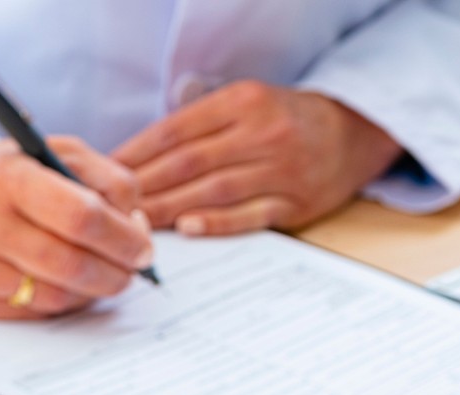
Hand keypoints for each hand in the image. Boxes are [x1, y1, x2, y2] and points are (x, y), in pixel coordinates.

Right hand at [0, 137, 154, 318]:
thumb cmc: (18, 174)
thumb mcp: (62, 154)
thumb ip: (110, 180)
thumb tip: (137, 229)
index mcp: (7, 177)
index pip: (81, 217)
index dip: (123, 238)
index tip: (144, 248)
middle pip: (71, 265)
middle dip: (116, 272)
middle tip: (133, 268)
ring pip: (56, 297)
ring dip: (92, 290)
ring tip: (103, 272)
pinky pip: (34, 312)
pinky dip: (63, 301)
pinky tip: (67, 281)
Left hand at [114, 84, 402, 234]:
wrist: (353, 134)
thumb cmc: (283, 120)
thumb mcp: (244, 104)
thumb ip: (199, 125)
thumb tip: (137, 158)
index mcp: (243, 102)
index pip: (177, 130)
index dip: (137, 152)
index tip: (105, 171)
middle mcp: (263, 133)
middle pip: (190, 162)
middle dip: (145, 185)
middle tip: (109, 205)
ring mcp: (281, 170)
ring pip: (213, 190)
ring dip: (169, 208)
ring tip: (134, 223)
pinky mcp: (295, 203)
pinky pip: (249, 215)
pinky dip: (216, 223)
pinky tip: (186, 228)